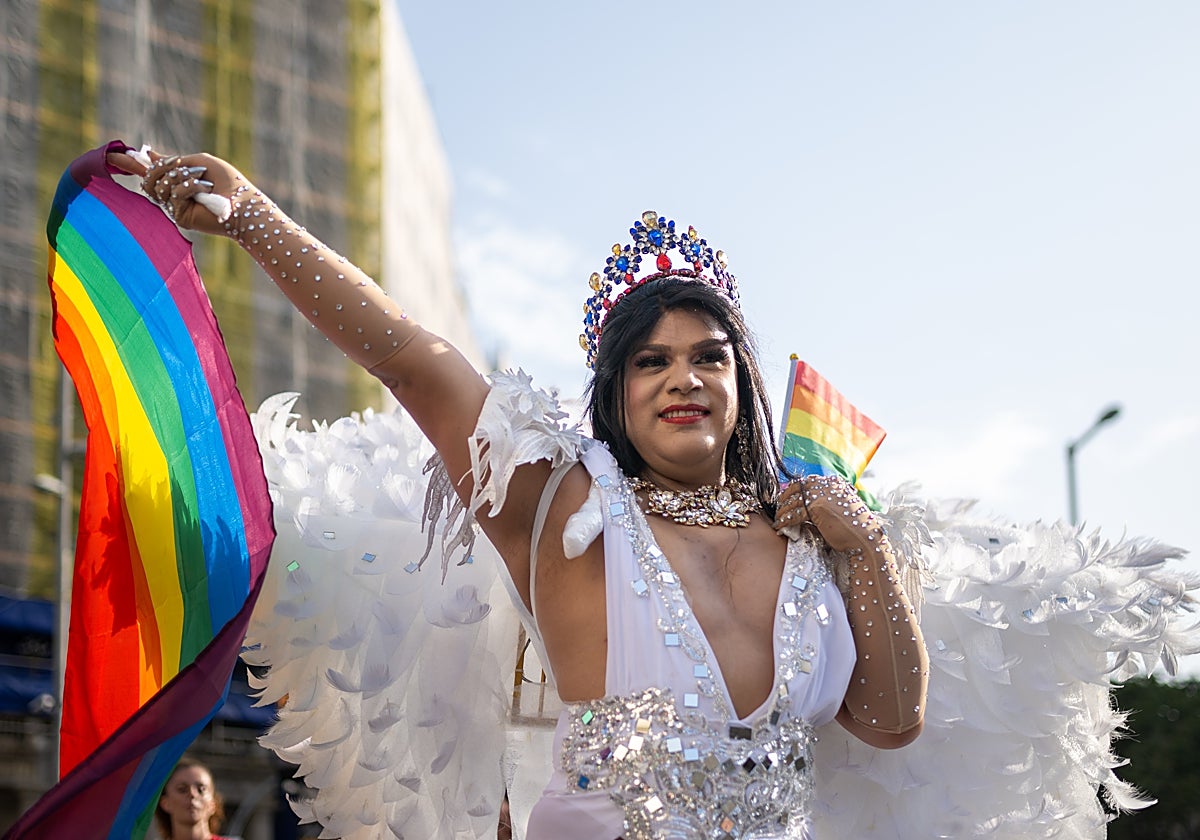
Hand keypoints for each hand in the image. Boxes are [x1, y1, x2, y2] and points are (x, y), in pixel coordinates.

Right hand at [106, 147, 246, 235]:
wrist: (245, 204)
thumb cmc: (228, 183)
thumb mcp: (199, 162)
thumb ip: (174, 160)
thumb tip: (147, 155)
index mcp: (176, 181)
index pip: (148, 172)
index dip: (128, 163)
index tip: (110, 154)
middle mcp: (172, 195)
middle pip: (148, 179)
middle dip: (162, 168)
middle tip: (182, 166)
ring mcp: (174, 207)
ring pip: (158, 186)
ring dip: (180, 176)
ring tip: (201, 179)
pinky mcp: (180, 217)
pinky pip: (173, 194)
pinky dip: (188, 185)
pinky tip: (203, 188)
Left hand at [774, 474, 875, 551]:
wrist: (864, 539)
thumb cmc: (854, 528)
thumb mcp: (841, 508)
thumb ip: (827, 502)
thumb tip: (808, 505)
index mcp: (834, 483)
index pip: (808, 482)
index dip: (795, 490)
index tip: (787, 498)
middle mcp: (827, 485)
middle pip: (797, 488)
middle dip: (785, 498)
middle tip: (778, 508)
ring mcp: (821, 495)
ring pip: (794, 501)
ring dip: (783, 511)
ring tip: (777, 519)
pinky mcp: (815, 508)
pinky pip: (794, 513)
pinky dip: (784, 520)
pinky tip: (780, 526)